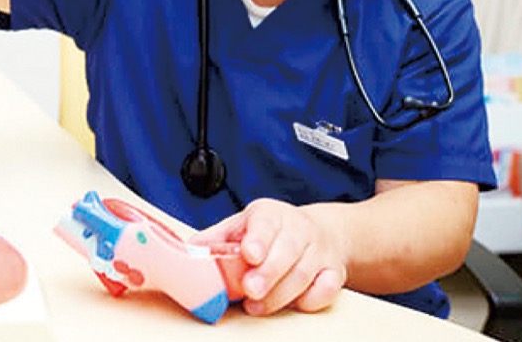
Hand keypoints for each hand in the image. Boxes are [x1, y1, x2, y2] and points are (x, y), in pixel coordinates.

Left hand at [189, 198, 346, 315]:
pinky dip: (312, 299)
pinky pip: (328, 288)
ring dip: (281, 293)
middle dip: (268, 273)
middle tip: (251, 290)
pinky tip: (294, 304)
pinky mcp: (335, 271)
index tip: (249, 253)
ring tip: (257, 306)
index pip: (265, 223)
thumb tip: (186, 252)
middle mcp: (298, 229)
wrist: (320, 232)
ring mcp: (319, 251)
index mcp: (270, 214)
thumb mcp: (242, 225)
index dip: (258, 239)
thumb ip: (217, 239)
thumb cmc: (271, 232)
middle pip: (287, 250)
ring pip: (304, 273)